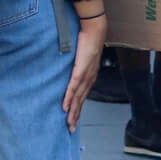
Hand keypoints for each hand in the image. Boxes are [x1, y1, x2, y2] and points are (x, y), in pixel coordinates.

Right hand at [62, 5, 107, 132]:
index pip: (83, 96)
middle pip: (81, 101)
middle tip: (70, 129)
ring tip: (68, 123)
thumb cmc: (87, 40)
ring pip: (78, 97)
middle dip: (75, 116)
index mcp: (90, 76)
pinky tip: (65, 106)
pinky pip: (73, 86)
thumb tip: (70, 67)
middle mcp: (89, 79)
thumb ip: (77, 64)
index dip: (78, 109)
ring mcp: (85, 75)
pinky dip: (69, 98)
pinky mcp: (81, 69)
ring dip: (72, 112)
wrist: (95, 30)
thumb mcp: (82, 55)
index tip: (73, 119)